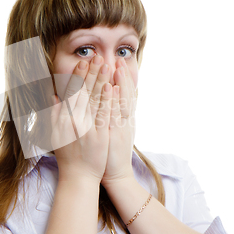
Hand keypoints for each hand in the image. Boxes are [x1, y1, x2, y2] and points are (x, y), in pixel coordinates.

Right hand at [50, 56, 111, 182]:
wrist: (78, 176)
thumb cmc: (67, 155)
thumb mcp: (54, 133)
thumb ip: (54, 113)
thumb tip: (54, 95)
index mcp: (64, 118)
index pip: (72, 92)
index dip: (78, 75)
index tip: (83, 61)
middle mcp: (75, 121)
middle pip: (84, 92)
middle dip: (91, 73)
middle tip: (98, 57)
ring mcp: (88, 128)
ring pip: (95, 100)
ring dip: (101, 81)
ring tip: (107, 65)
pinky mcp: (100, 136)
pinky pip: (105, 115)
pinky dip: (108, 100)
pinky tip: (112, 87)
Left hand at [101, 58, 136, 186]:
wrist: (115, 174)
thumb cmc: (111, 152)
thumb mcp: (115, 132)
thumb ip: (111, 115)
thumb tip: (109, 100)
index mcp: (123, 119)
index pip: (123, 94)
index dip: (122, 79)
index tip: (118, 63)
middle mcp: (125, 120)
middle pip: (125, 94)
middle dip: (122, 76)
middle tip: (119, 60)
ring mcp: (121, 126)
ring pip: (122, 100)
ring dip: (121, 83)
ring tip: (117, 67)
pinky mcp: (117, 134)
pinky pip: (116, 113)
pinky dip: (117, 100)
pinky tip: (115, 87)